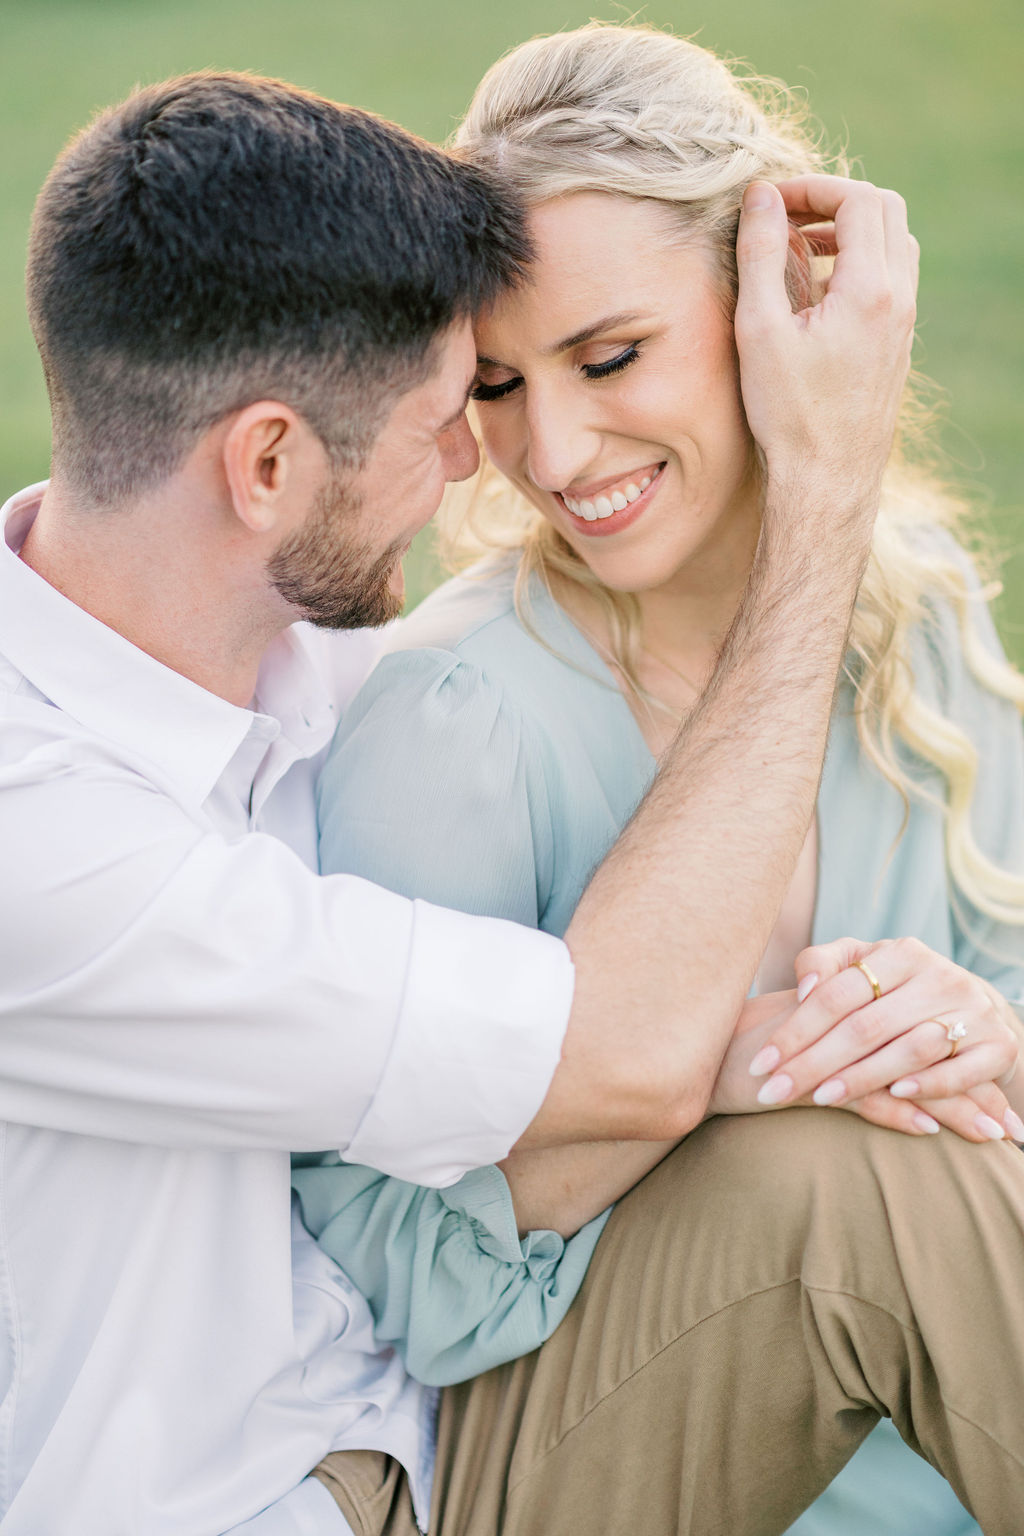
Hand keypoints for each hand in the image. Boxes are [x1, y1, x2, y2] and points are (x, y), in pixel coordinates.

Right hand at [734, 175, 917, 540]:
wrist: (827, 479)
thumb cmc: (789, 413)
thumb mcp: (760, 329)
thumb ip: (759, 254)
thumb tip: (761, 195)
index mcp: (870, 289)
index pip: (859, 199)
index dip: (813, 188)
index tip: (771, 202)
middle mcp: (899, 300)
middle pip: (886, 210)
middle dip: (835, 201)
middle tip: (788, 217)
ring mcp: (904, 324)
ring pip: (894, 244)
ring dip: (850, 232)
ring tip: (800, 252)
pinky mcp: (898, 345)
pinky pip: (892, 280)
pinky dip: (859, 264)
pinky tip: (817, 295)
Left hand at [748, 936, 1022, 1143]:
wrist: (976, 1007)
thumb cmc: (898, 989)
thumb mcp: (863, 965)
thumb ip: (824, 964)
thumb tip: (805, 989)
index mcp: (900, 953)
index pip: (837, 993)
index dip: (795, 1029)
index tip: (761, 1062)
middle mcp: (938, 977)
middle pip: (866, 1025)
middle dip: (814, 1062)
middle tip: (774, 1090)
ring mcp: (971, 1011)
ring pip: (909, 1048)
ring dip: (862, 1077)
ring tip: (820, 1097)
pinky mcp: (998, 1046)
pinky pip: (962, 1069)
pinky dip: (930, 1083)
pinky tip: (897, 1094)